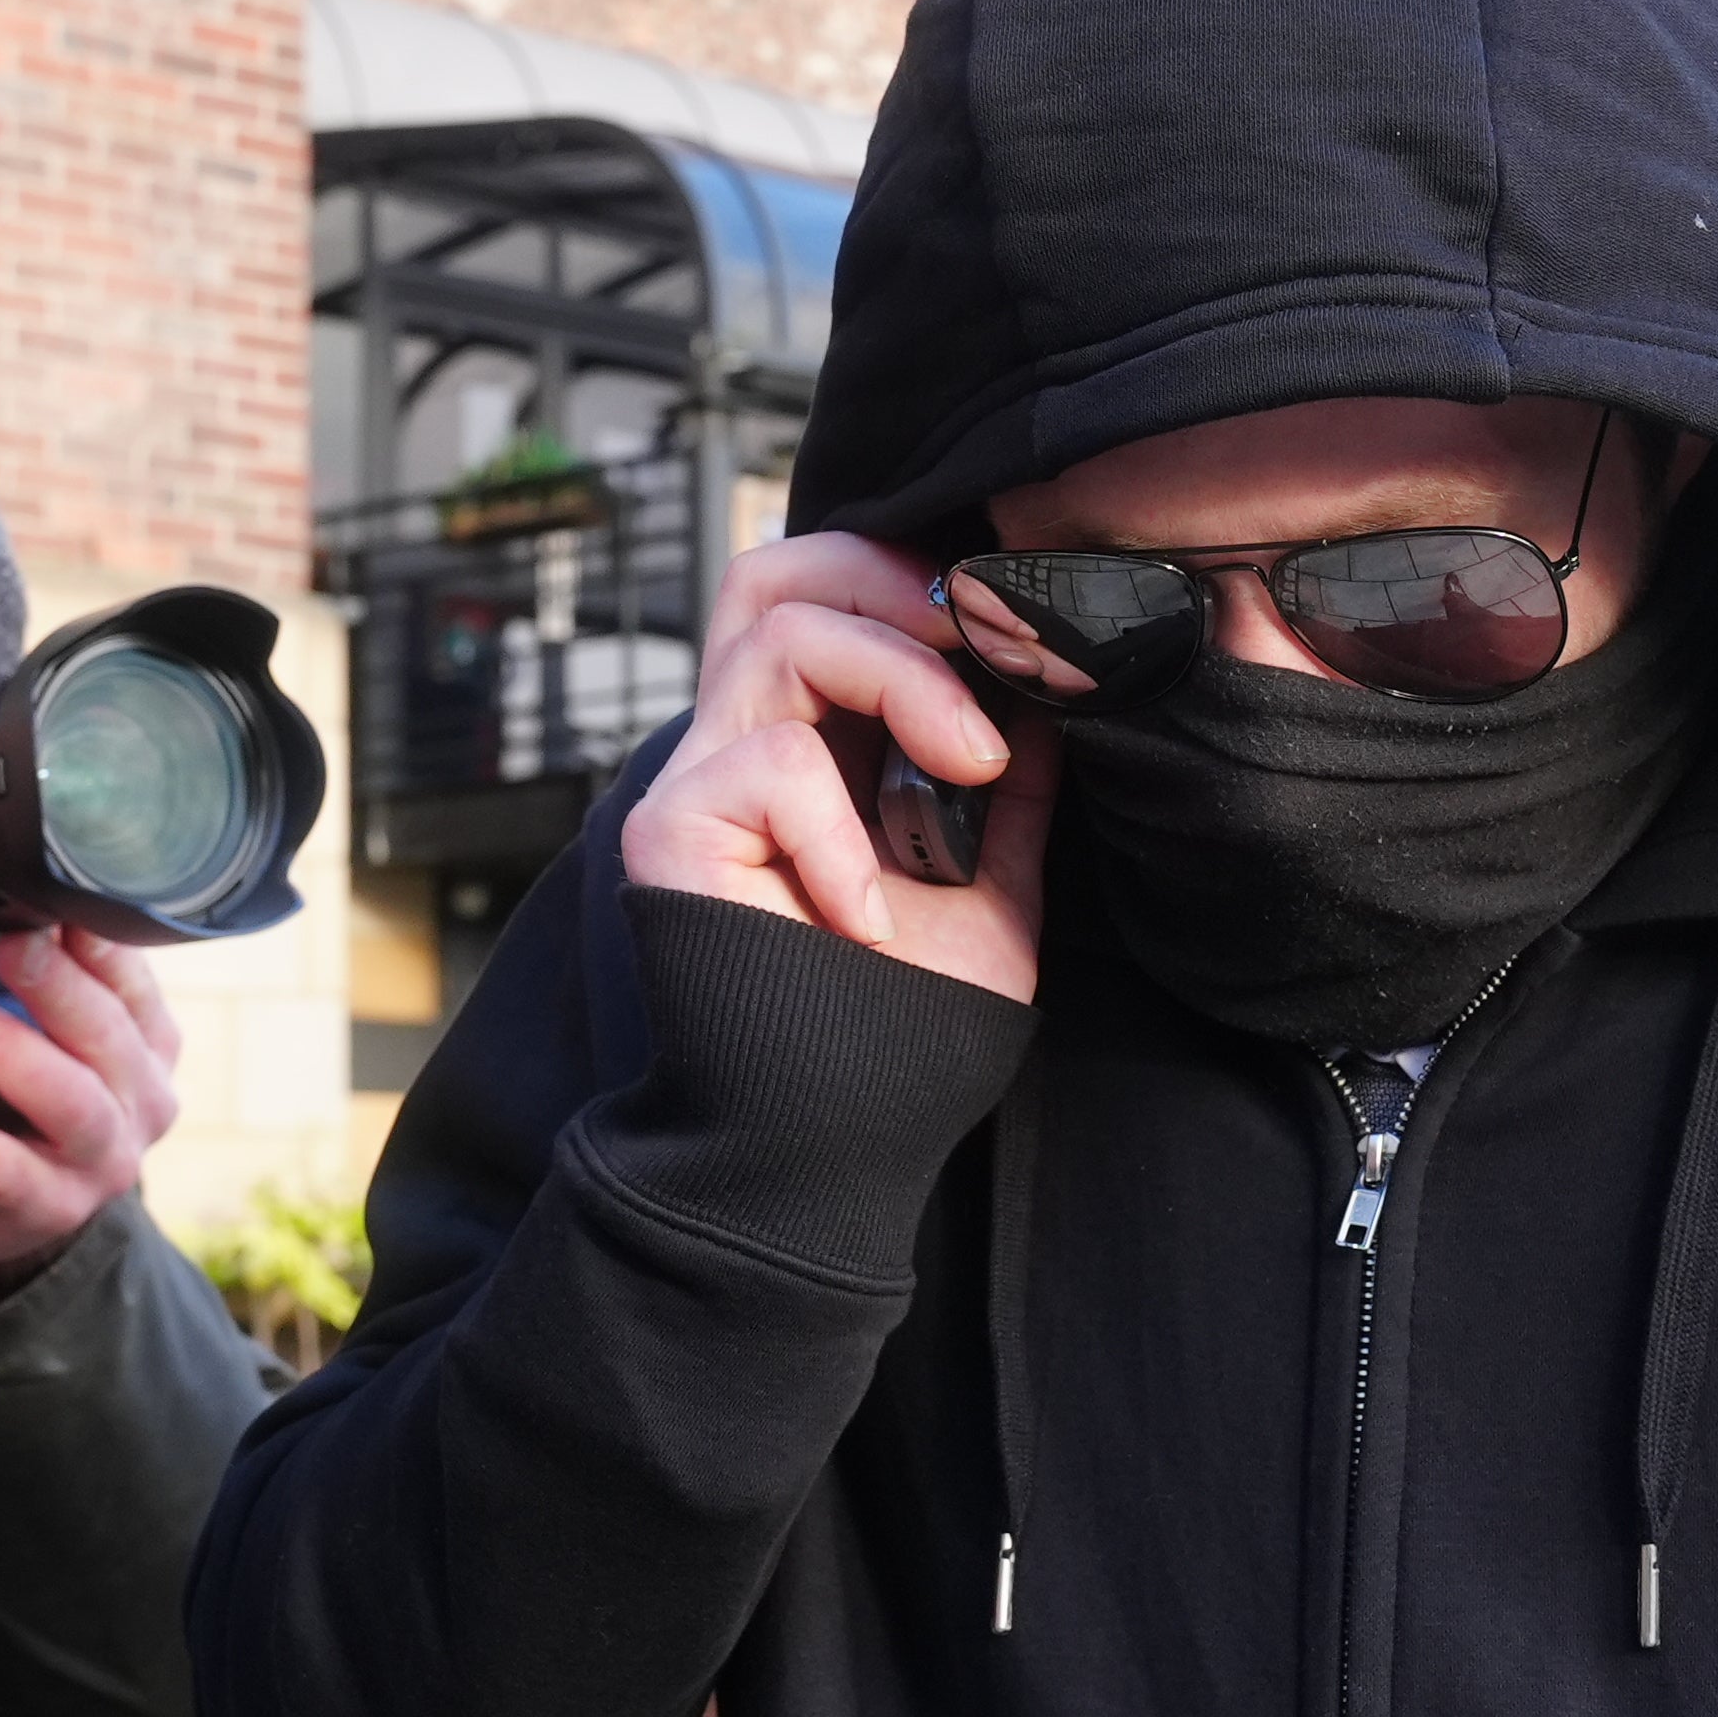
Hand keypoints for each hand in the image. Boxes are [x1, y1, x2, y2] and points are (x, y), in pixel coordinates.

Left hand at [0, 932, 184, 1265]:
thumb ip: (48, 983)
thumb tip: (11, 901)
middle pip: (108, 1037)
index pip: (133, 984)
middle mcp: (142, 1103)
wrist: (4, 1215)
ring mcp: (102, 1162)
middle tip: (6, 943)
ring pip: (67, 1100)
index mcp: (149, 1048)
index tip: (47, 901)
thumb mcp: (53, 1041)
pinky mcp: (49, 1207)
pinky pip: (2, 1169)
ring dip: (3, 1047)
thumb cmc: (25, 1106)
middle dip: (55, 985)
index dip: (97, 943)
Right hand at [619, 533, 1055, 999]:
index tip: (1014, 634)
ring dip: (902, 679)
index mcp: (813, 743)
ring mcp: (699, 782)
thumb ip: (1014, 791)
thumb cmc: (901, 1027)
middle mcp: (743, 745)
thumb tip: (1046, 694)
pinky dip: (843, 830)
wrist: (831, 1142)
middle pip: (776, 574)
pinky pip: (770, 766)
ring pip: (781, 633)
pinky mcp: (670, 832)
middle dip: (892, 583)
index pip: (826, 593)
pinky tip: (872, 913)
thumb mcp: (991, 886)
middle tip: (984, 647)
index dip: (912, 580)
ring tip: (969, 770)